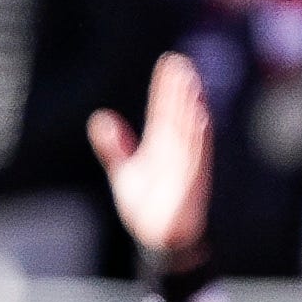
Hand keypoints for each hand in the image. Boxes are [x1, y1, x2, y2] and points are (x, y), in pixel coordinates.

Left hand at [90, 49, 212, 264]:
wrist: (157, 239)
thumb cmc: (147, 206)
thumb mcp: (124, 171)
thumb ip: (114, 147)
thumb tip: (101, 118)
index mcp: (163, 146)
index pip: (164, 110)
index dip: (166, 87)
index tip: (170, 62)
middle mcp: (177, 151)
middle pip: (177, 115)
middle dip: (180, 90)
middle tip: (180, 63)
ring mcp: (186, 166)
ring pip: (188, 132)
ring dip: (190, 109)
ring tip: (190, 84)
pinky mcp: (192, 184)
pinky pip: (196, 159)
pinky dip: (198, 140)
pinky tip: (200, 120)